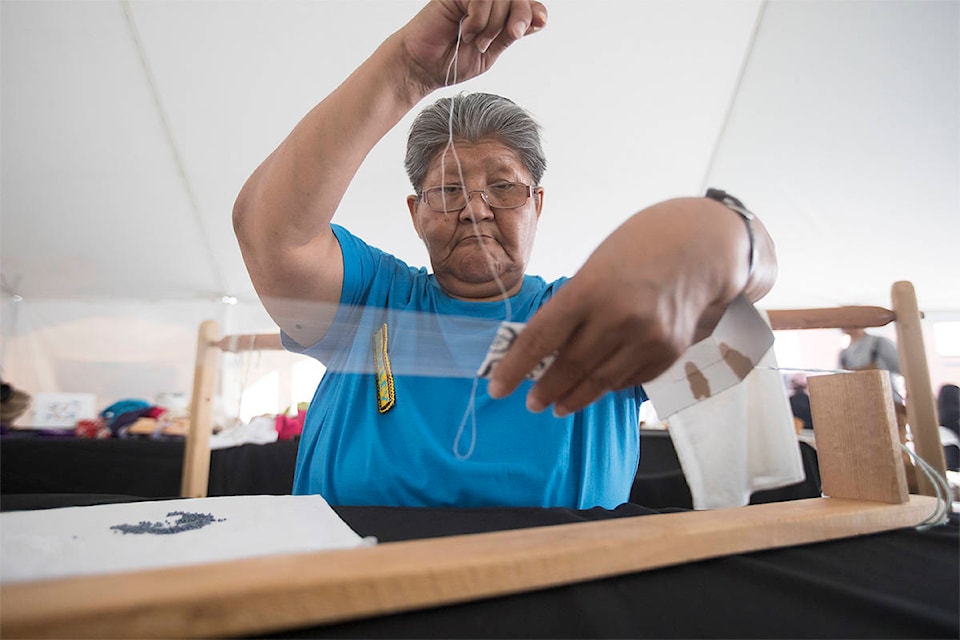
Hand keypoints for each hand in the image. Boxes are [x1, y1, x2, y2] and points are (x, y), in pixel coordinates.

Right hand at [400, 0, 546, 92]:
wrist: (422, 68)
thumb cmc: (451, 62)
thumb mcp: (491, 53)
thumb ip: (510, 34)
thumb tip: (537, 19)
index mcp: (498, 16)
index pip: (527, 5)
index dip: (534, 11)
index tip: (537, 23)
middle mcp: (487, 2)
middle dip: (519, 16)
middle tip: (510, 35)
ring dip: (493, 24)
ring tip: (477, 40)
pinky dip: (478, 18)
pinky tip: (465, 30)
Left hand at [487, 197, 763, 415]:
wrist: (702, 245)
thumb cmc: (637, 248)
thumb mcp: (595, 267)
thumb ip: (572, 308)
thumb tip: (543, 349)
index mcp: (589, 289)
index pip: (540, 339)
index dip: (514, 368)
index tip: (497, 388)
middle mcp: (618, 318)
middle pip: (569, 366)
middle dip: (545, 389)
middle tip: (531, 402)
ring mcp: (647, 338)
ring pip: (600, 381)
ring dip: (575, 396)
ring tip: (558, 405)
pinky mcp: (669, 352)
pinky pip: (630, 379)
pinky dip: (609, 386)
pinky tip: (596, 387)